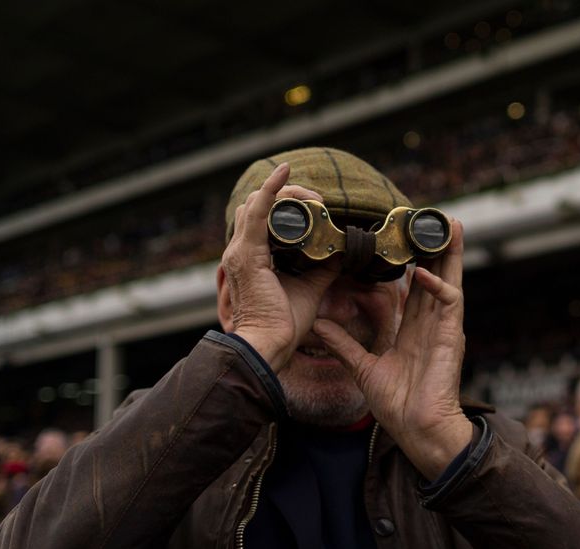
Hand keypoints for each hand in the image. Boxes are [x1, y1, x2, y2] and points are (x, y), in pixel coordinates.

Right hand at [219, 163, 340, 371]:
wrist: (267, 345)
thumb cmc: (282, 324)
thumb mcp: (309, 289)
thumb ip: (321, 269)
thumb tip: (339, 254)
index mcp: (251, 258)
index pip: (261, 218)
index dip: (284, 203)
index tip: (313, 202)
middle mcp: (240, 250)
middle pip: (258, 205)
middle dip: (289, 195)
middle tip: (318, 201)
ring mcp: (240, 251)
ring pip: (259, 203)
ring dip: (286, 191)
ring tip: (313, 195)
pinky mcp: (247, 254)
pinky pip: (259, 211)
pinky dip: (272, 189)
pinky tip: (284, 173)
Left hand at [313, 219, 472, 478]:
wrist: (418, 429)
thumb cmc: (397, 405)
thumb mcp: (363, 367)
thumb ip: (343, 343)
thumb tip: (318, 324)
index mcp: (413, 329)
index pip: (414, 287)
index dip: (412, 262)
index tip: (402, 238)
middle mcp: (431, 323)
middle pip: (435, 275)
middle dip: (435, 247)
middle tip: (432, 218)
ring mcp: (443, 328)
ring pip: (449, 280)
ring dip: (449, 253)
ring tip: (448, 225)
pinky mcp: (451, 336)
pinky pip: (448, 303)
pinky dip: (436, 286)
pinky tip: (422, 272)